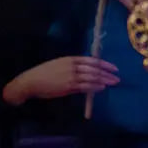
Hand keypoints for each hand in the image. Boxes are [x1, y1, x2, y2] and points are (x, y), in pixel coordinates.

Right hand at [3, 57, 118, 105]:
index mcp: (70, 59)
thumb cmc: (43, 74)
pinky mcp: (68, 86)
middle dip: (107, 73)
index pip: (91, 60)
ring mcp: (70, 76)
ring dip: (104, 80)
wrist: (31, 81)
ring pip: (92, 77)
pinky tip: (101, 88)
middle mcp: (72, 65)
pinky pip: (85, 86)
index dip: (104, 63)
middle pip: (94, 68)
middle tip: (117, 77)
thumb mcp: (58, 66)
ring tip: (113, 83)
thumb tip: (84, 74)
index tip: (113, 67)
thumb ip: (71, 68)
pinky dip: (94, 86)